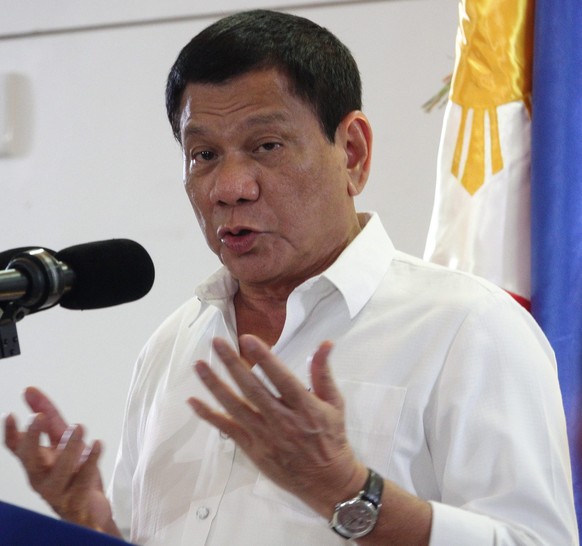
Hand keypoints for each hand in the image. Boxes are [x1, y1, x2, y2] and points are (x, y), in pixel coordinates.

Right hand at [4, 387, 119, 536]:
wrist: (91, 509)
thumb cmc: (74, 472)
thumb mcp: (62, 438)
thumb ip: (48, 415)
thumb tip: (29, 390)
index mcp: (36, 462)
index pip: (16, 448)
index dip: (12, 432)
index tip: (12, 415)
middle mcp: (42, 478)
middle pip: (29, 459)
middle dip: (32, 437)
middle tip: (38, 416)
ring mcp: (58, 492)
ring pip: (58, 472)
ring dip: (68, 447)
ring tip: (79, 426)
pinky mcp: (76, 502)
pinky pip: (82, 483)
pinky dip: (91, 462)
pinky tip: (98, 444)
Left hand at [187, 335, 367, 516]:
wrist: (327, 481)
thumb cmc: (331, 437)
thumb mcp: (334, 403)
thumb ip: (323, 372)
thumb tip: (325, 343)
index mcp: (304, 406)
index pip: (281, 378)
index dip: (264, 358)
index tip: (247, 338)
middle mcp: (282, 420)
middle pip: (252, 389)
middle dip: (233, 364)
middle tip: (216, 342)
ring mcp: (265, 436)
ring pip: (235, 407)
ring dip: (215, 385)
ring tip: (199, 365)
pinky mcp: (253, 449)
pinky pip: (228, 429)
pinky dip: (209, 416)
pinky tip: (193, 401)